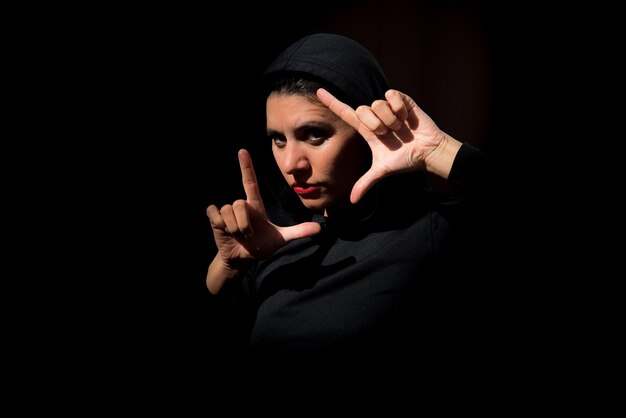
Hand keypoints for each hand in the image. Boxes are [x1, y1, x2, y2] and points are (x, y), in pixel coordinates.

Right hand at [207, 149, 320, 265]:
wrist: (243, 259)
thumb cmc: (261, 246)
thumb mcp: (280, 239)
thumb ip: (298, 232)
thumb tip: (319, 228)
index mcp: (255, 205)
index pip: (250, 182)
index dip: (247, 166)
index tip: (243, 151)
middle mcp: (241, 204)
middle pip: (240, 203)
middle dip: (245, 225)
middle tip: (249, 235)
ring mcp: (227, 210)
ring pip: (228, 211)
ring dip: (235, 228)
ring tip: (238, 235)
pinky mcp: (215, 218)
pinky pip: (216, 215)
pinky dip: (221, 225)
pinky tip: (224, 231)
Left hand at [317, 88, 457, 202]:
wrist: (427, 152)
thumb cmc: (405, 160)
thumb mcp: (382, 171)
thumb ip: (365, 183)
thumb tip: (352, 201)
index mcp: (367, 130)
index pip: (345, 113)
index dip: (332, 102)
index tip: (319, 91)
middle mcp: (375, 116)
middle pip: (361, 110)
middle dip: (373, 124)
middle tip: (387, 134)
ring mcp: (388, 107)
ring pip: (377, 104)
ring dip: (389, 119)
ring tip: (400, 128)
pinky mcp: (401, 100)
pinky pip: (391, 95)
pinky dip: (399, 109)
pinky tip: (406, 117)